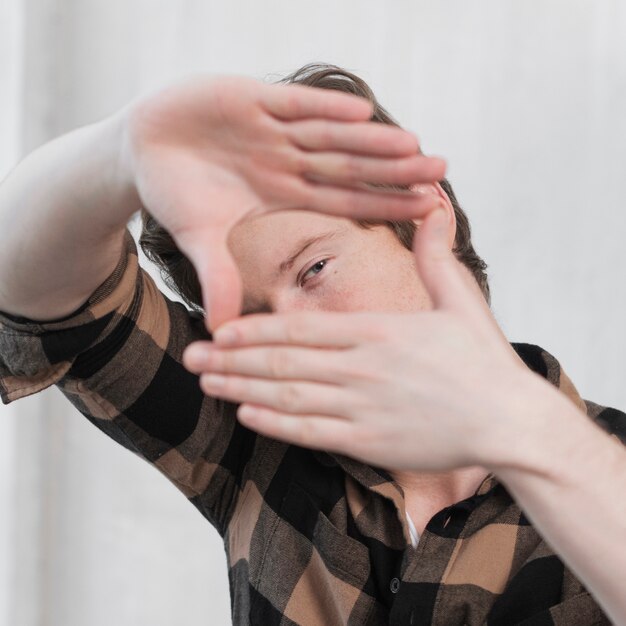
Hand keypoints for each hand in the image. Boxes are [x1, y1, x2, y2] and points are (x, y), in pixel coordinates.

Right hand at [122, 76, 445, 328]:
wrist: (139, 151)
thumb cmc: (174, 194)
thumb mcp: (198, 240)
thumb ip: (218, 278)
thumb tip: (221, 333)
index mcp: (285, 194)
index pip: (345, 201)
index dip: (384, 203)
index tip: (428, 209)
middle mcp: (287, 161)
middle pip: (349, 166)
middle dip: (393, 169)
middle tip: (441, 172)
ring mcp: (272, 129)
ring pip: (330, 134)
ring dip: (370, 140)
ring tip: (413, 146)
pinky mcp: (249, 97)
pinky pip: (293, 103)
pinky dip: (324, 107)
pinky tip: (362, 112)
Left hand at [183, 208, 554, 471]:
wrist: (510, 419)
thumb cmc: (483, 360)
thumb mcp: (461, 298)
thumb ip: (435, 254)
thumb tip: (434, 204)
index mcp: (377, 331)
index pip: (301, 330)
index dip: (255, 331)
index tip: (219, 329)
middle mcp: (361, 368)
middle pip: (282, 362)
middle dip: (232, 360)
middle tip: (191, 356)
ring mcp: (362, 407)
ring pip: (287, 396)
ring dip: (242, 389)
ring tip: (206, 384)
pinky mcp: (369, 442)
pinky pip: (311, 433)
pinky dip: (275, 424)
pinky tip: (246, 415)